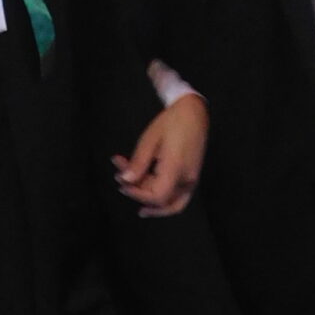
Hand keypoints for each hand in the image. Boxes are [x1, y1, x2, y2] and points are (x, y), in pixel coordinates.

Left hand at [114, 91, 207, 216]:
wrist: (193, 112)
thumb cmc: (172, 122)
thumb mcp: (149, 139)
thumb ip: (138, 163)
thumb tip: (125, 181)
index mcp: (177, 167)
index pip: (158, 196)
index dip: (138, 195)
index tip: (122, 184)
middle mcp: (187, 178)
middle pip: (163, 201)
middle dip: (140, 194)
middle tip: (122, 181)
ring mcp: (191, 180)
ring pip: (169, 202)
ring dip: (148, 196)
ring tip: (129, 185)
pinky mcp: (190, 178)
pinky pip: (174, 194)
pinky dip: (156, 191)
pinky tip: (141, 185)